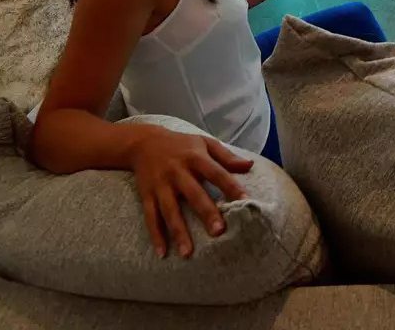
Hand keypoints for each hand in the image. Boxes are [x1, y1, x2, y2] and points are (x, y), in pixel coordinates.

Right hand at [127, 127, 253, 257]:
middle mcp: (177, 171)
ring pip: (169, 211)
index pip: (217, 173)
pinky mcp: (146, 195)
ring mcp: (160, 185)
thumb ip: (227, 156)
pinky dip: (155, 235)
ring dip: (178, 232)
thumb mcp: (205, 143)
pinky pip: (150, 217)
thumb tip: (251, 165)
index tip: (245, 201)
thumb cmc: (181, 144)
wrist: (143, 142)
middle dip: (206, 213)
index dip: (231, 186)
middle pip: (193, 194)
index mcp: (195, 158)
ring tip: (188, 253)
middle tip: (218, 232)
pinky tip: (162, 253)